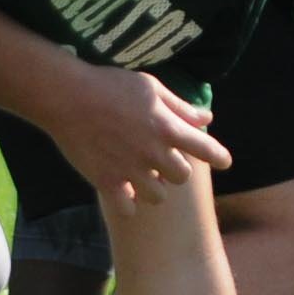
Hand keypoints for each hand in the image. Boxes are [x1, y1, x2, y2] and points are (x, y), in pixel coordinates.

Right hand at [46, 62, 229, 205]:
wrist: (69, 97)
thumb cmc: (111, 85)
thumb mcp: (151, 87)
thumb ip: (180, 107)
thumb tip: (206, 118)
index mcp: (166, 127)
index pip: (205, 147)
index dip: (219, 156)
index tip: (224, 162)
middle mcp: (153, 153)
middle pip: (181, 177)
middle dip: (176, 169)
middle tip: (161, 160)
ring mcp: (131, 170)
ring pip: (158, 197)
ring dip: (153, 188)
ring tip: (141, 176)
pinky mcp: (107, 182)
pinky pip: (128, 209)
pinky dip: (128, 204)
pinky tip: (123, 192)